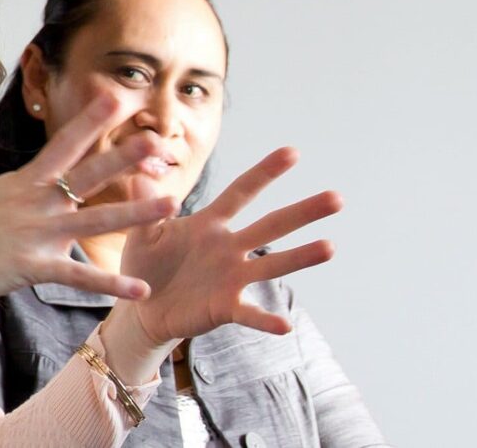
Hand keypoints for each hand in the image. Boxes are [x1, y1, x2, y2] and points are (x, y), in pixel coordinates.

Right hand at [0, 95, 179, 346]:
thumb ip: (30, 186)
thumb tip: (50, 173)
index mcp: (28, 181)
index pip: (64, 143)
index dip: (91, 119)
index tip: (116, 95)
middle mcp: (37, 201)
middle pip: (86, 174)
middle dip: (122, 156)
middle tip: (155, 140)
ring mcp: (37, 233)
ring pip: (95, 221)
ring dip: (135, 213)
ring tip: (171, 203)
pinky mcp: (33, 267)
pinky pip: (79, 276)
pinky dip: (111, 283)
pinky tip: (140, 288)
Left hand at [119, 146, 337, 345]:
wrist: (141, 310)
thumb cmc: (146, 266)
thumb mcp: (142, 231)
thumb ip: (147, 201)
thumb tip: (140, 159)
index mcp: (210, 224)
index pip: (241, 192)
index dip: (265, 173)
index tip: (293, 152)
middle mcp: (228, 248)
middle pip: (270, 225)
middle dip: (302, 211)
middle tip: (337, 198)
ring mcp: (231, 278)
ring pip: (270, 264)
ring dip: (299, 257)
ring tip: (330, 247)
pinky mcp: (224, 307)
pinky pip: (248, 313)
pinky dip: (265, 319)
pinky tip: (285, 324)